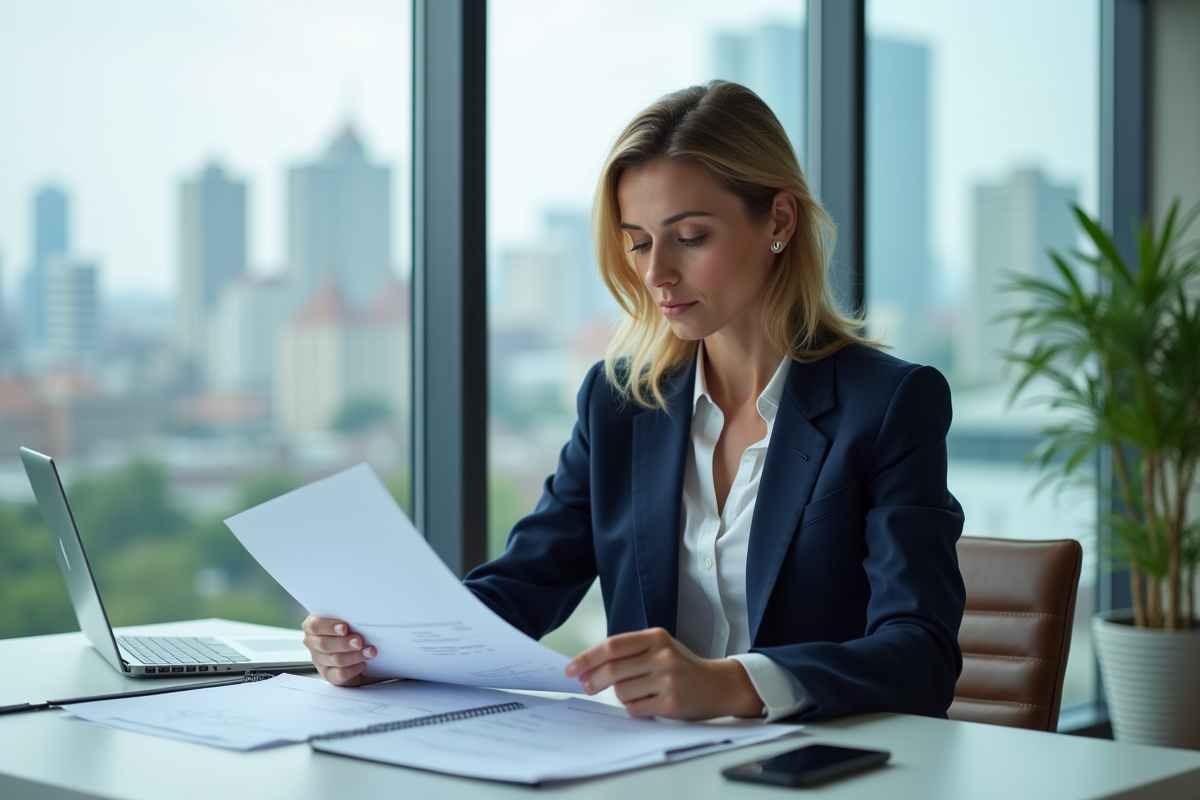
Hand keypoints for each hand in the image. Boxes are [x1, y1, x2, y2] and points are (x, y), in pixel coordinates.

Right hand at [302, 615, 379, 685]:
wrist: (351, 646)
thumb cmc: (346, 627)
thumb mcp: (343, 618)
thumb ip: (345, 617)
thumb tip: (360, 614)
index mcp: (312, 626)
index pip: (315, 626)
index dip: (330, 627)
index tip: (345, 628)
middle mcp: (313, 643)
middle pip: (325, 645)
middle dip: (344, 643)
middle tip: (360, 641)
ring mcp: (319, 660)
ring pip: (335, 659)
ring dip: (355, 656)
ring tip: (369, 652)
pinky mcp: (328, 674)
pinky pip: (339, 674)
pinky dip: (353, 669)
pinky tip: (363, 663)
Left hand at [564, 628, 763, 719]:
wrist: (718, 685)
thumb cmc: (682, 666)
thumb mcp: (660, 648)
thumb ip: (629, 652)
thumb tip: (587, 669)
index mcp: (656, 637)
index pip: (612, 646)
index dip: (587, 657)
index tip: (570, 668)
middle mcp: (663, 656)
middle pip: (612, 669)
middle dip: (592, 680)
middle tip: (586, 686)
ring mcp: (668, 680)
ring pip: (622, 692)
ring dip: (620, 695)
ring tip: (636, 692)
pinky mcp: (672, 704)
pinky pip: (635, 709)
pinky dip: (633, 708)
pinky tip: (647, 703)